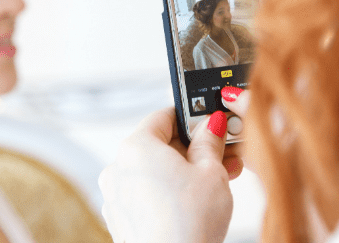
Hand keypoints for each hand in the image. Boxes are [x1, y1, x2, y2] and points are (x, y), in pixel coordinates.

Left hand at [98, 108, 233, 242]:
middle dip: (193, 150)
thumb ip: (210, 141)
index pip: (164, 116)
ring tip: (216, 181)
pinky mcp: (121, 219)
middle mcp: (118, 167)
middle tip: (222, 155)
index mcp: (136, 146)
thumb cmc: (188, 222)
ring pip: (154, 172)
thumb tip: (212, 124)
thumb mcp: (212, 172)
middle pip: (159, 145)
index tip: (212, 124)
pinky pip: (146, 194)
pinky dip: (167, 193)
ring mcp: (116, 195)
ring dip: (183, 172)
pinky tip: (193, 203)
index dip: (192, 118)